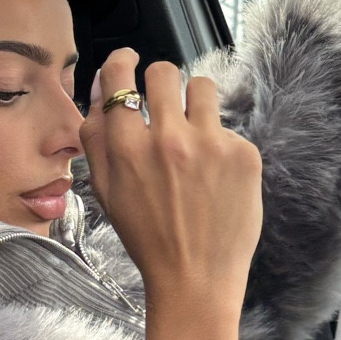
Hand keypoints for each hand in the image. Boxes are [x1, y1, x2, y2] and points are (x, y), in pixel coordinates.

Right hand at [79, 49, 262, 339]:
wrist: (194, 279)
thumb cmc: (148, 237)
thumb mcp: (106, 190)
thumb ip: (96, 136)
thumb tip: (99, 88)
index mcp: (128, 147)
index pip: (120, 77)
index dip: (123, 62)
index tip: (129, 60)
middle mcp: (169, 139)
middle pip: (165, 72)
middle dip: (161, 81)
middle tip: (165, 102)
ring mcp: (210, 144)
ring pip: (202, 87)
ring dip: (195, 103)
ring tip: (194, 134)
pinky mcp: (244, 154)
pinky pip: (228, 128)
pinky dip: (220, 146)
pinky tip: (215, 178)